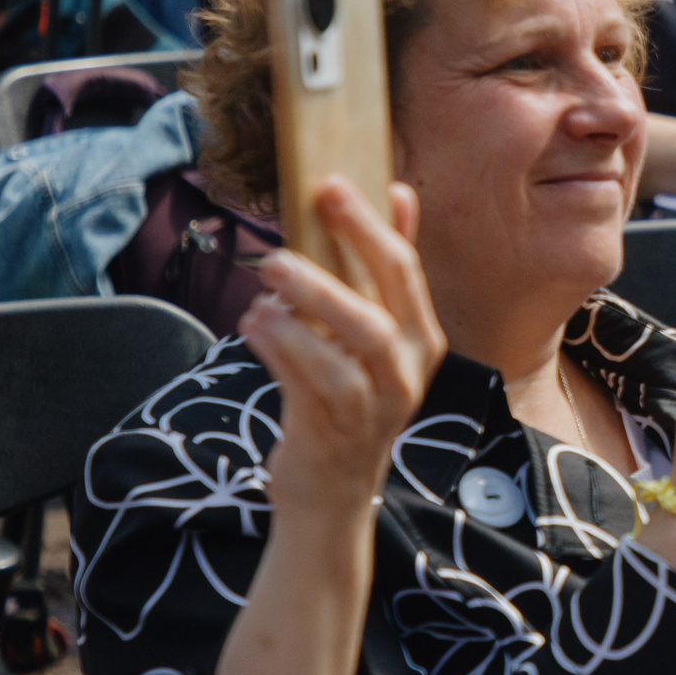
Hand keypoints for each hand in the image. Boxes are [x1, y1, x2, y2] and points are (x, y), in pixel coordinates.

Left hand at [241, 180, 447, 534]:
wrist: (333, 488)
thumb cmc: (350, 394)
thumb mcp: (377, 332)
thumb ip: (387, 268)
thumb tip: (401, 192)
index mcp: (422, 338)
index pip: (404, 271)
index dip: (368, 226)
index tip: (330, 186)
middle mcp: (406, 371)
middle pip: (378, 315)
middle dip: (328, 279)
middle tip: (278, 251)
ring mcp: (374, 405)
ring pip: (345, 353)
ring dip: (300, 315)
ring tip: (263, 291)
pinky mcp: (333, 429)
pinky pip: (307, 383)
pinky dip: (278, 348)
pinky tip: (253, 323)